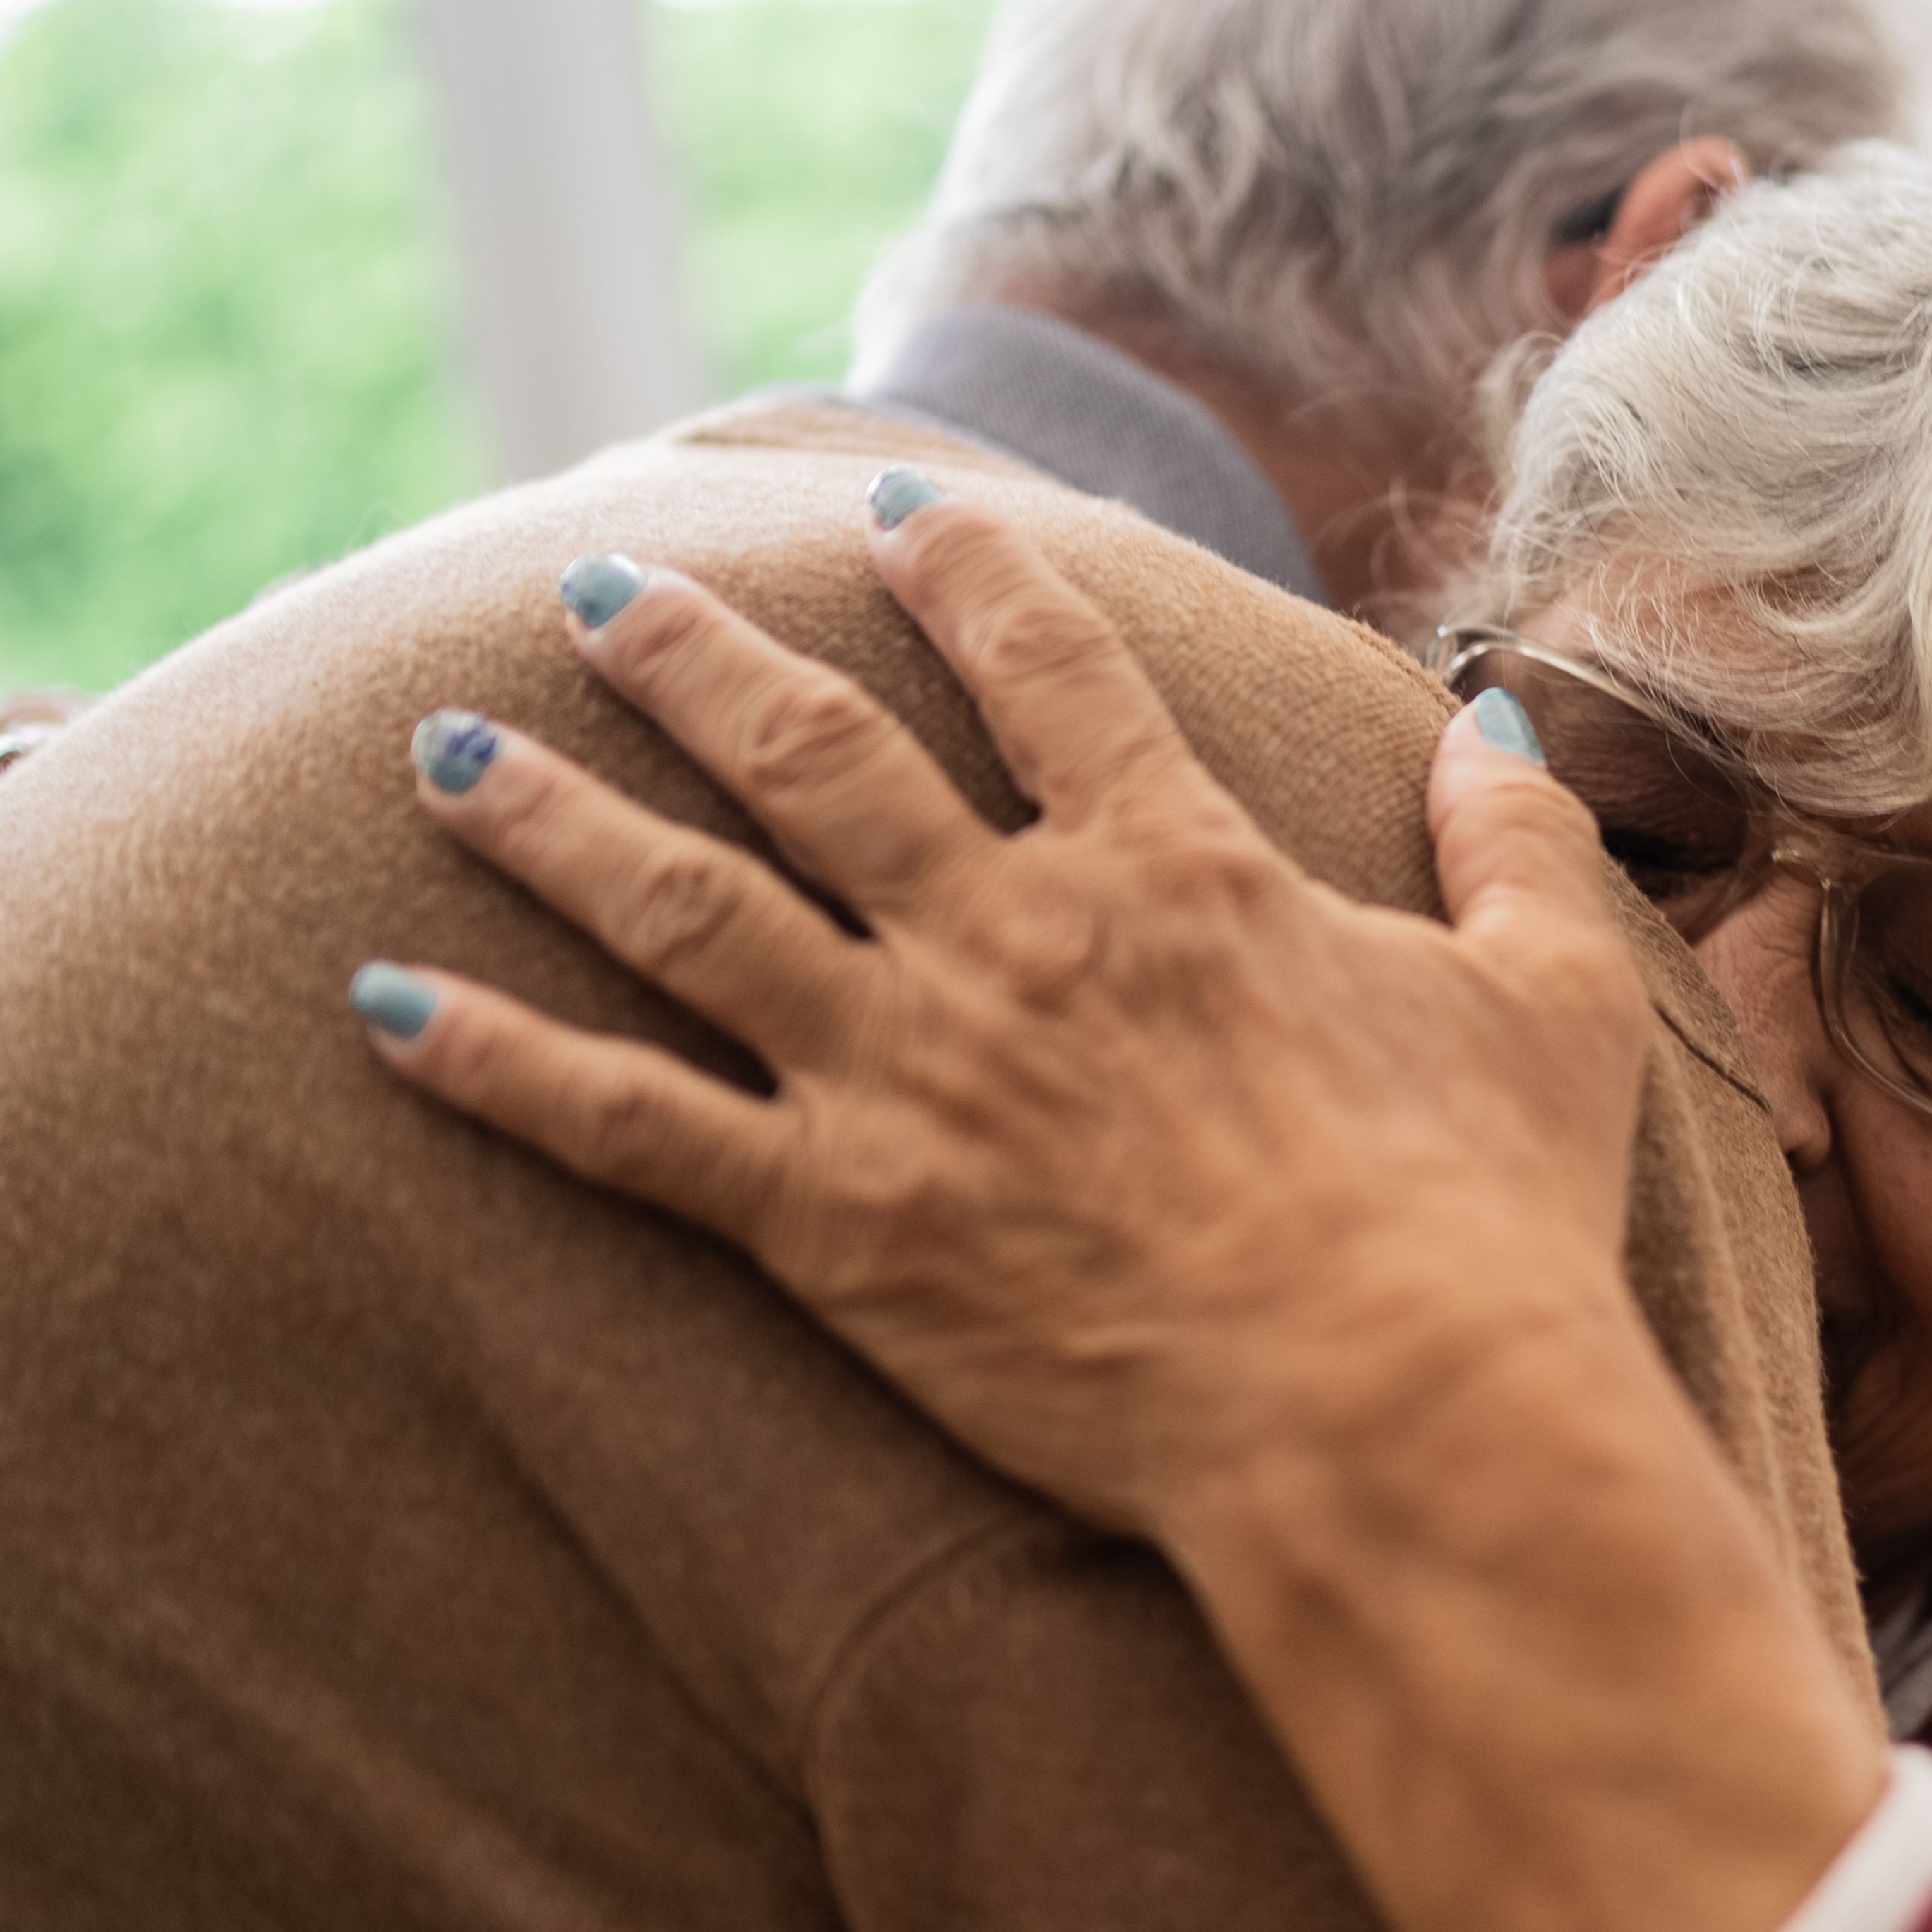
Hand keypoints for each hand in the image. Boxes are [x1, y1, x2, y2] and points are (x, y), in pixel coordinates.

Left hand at [363, 495, 1655, 1541]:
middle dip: (693, 658)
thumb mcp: (1553, 1008)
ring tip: (449, 750)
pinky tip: (378, 1007)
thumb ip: (1520, 848)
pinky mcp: (839, 1226)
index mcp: (1175, 873)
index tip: (897, 517)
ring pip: (686, 906)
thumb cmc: (1492, 1223)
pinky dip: (494, 1064)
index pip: (1048, 669)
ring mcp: (908, 1076)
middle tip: (595, 592)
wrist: (1395, 1414)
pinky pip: (626, 1128)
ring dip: (555, 819)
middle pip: (814, 753)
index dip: (970, 577)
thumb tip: (1501, 721)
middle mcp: (1011, 939)